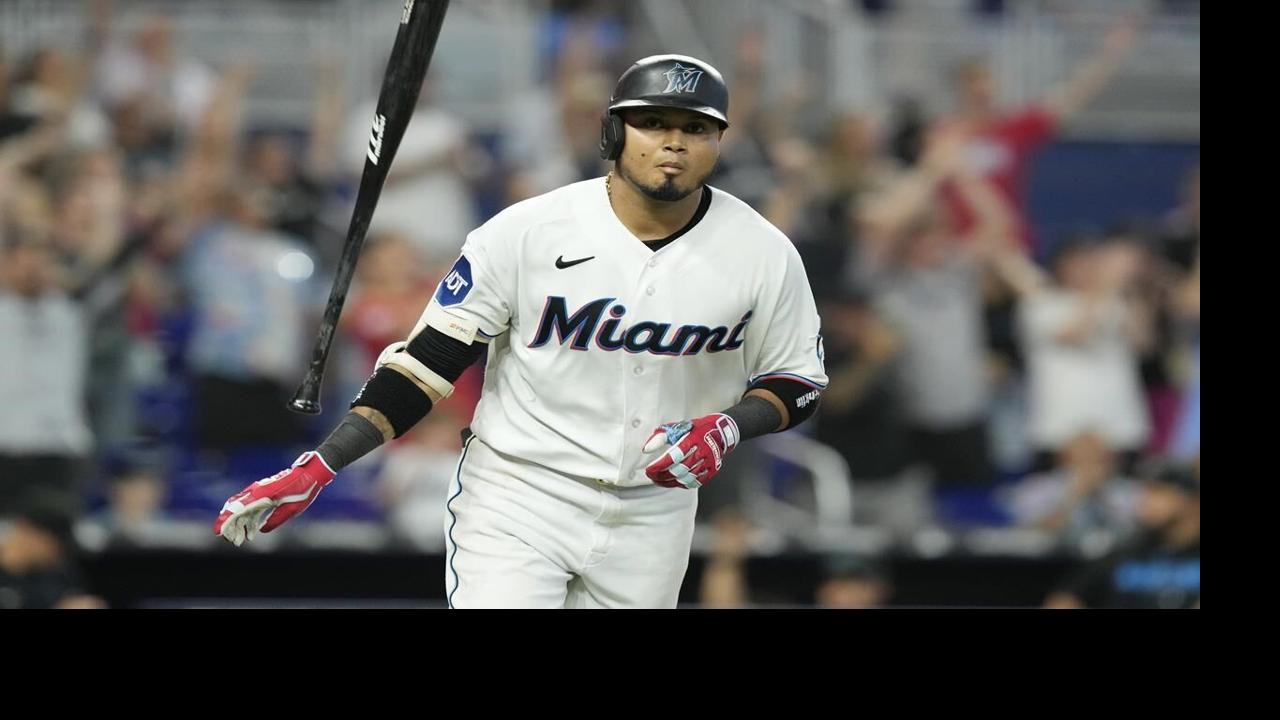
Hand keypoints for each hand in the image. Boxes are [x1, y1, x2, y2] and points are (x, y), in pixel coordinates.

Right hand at [213, 452, 334, 545]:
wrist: (311, 474)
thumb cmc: (303, 490)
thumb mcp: (291, 509)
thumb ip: (275, 520)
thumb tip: (260, 531)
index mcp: (262, 495)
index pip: (237, 509)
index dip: (225, 521)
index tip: (218, 533)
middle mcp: (257, 492)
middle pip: (236, 510)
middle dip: (231, 527)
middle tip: (234, 542)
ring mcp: (260, 493)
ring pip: (243, 510)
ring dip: (240, 525)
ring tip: (241, 541)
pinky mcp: (265, 495)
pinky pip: (252, 508)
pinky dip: (250, 521)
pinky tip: (251, 533)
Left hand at [642, 414, 739, 488]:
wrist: (720, 432)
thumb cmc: (694, 430)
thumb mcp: (677, 428)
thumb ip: (660, 437)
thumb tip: (646, 449)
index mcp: (693, 439)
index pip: (674, 456)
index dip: (660, 465)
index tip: (649, 469)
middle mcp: (703, 451)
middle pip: (679, 469)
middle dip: (662, 475)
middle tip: (651, 475)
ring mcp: (709, 462)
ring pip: (686, 478)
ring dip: (669, 482)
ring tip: (658, 480)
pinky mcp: (712, 470)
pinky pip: (695, 483)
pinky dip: (682, 484)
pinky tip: (672, 482)